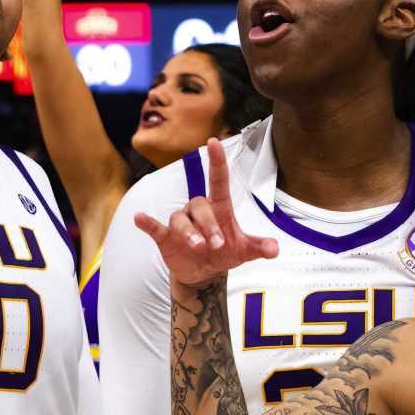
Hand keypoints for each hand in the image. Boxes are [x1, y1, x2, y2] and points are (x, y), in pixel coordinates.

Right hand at [134, 139, 280, 286]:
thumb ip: (259, 247)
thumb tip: (275, 249)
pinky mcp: (165, 237)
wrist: (204, 273)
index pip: (218, 179)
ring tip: (199, 247)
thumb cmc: (225, 253)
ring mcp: (181, 223)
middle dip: (208, 225)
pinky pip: (155, 226)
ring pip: (180, 218)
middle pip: (200, 205)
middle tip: (217, 244)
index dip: (216, 161)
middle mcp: (198, 211)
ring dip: (189, 232)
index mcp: (218, 208)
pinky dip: (147, 223)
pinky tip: (139, 219)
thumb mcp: (245, 251)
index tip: (213, 141)